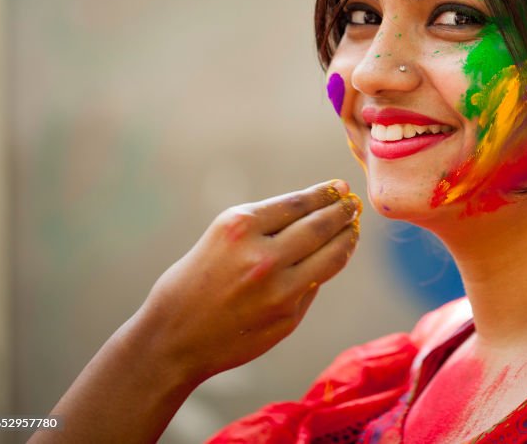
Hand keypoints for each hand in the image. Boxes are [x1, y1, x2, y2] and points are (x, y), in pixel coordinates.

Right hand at [136, 179, 361, 384]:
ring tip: (352, 229)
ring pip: (330, 257)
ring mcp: (278, 290)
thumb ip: (266, 227)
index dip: (324, 194)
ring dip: (346, 239)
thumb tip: (320, 215)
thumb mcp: (221, 237)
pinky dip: (327, 268)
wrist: (173, 338)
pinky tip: (333, 258)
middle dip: (342, 212)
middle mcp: (262, 256)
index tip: (340, 187)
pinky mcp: (288, 316)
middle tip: (353, 205)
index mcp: (239, 228)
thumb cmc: (195, 281)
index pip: (298, 203)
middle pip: (320, 227)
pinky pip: (316, 285)